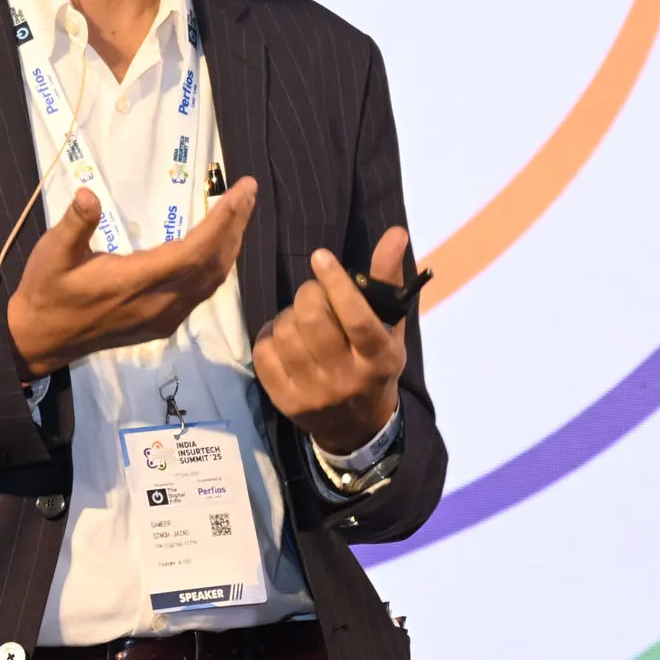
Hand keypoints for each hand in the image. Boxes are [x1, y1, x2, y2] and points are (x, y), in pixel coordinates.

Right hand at [6, 178, 256, 378]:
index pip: (194, 251)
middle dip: (236, 226)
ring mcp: (164, 318)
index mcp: (134, 283)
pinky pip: (202, 293)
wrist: (40, 340)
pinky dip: (217, 265)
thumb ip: (74, 225)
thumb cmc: (46, 292)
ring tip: (239, 212)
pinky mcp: (162, 324)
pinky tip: (219, 246)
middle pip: (213, 265)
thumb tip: (87, 195)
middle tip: (249, 192)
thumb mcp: (51, 254)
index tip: (241, 192)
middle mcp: (158, 304)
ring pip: (212, 281)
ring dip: (230, 246)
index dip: (222, 222)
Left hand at [252, 225, 409, 456]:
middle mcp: (347, 379)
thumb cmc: (375, 364)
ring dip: (289, 314)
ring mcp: (313, 393)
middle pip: (313, 320)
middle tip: (314, 293)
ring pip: (286, 332)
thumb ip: (387, 280)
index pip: (356, 318)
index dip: (336, 284)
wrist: (356, 426)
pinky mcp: (284, 401)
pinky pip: (264, 351)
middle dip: (309, 294)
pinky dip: (271, 334)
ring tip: (302, 318)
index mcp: (378, 358)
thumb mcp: (390, 327)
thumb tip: (395, 233)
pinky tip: (284, 336)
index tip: (320, 257)